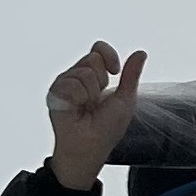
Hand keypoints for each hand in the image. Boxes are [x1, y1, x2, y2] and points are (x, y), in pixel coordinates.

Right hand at [46, 41, 145, 190]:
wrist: (91, 146)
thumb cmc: (107, 128)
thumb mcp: (125, 98)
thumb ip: (131, 74)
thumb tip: (141, 52)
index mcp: (94, 75)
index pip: (98, 49)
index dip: (108, 55)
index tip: (115, 71)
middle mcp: (77, 76)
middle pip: (92, 58)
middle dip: (102, 81)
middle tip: (96, 101)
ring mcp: (65, 83)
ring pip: (83, 72)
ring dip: (91, 94)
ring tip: (86, 108)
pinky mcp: (54, 92)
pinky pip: (71, 84)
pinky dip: (79, 99)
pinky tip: (76, 110)